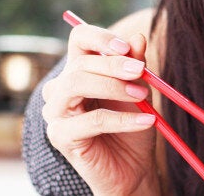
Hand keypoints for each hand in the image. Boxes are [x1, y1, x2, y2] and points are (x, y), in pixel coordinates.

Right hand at [42, 24, 159, 194]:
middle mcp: (61, 87)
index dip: (101, 38)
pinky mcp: (60, 136)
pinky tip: (147, 121)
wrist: (132, 166)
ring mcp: (56, 112)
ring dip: (114, 87)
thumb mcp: (139, 90)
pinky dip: (123, 119)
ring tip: (143, 96)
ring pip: (76, 85)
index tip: (127, 47)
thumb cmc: (132, 124)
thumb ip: (136, 66)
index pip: (79, 38)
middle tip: (141, 72)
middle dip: (114, 65)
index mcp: (79, 69)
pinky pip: (92, 121)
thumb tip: (138, 38)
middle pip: (79, 63)